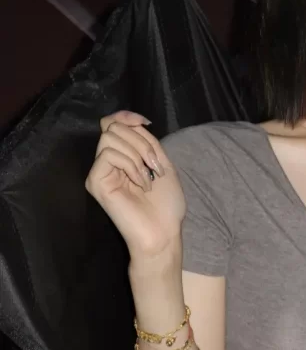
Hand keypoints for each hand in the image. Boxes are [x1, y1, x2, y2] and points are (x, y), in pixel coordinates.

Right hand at [85, 110, 184, 258]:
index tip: (146, 123)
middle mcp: (106, 162)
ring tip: (148, 178)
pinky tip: (140, 183)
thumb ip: (146, 140)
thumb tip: (133, 120)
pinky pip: (109, 154)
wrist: (163, 232)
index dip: (127, 117)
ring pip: (111, 138)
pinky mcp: (95, 182)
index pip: (113, 123)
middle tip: (154, 167)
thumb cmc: (166, 204)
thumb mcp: (161, 162)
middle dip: (141, 142)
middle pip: (113, 127)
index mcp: (122, 156)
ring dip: (138, 155)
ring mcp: (99, 172)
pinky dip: (131, 165)